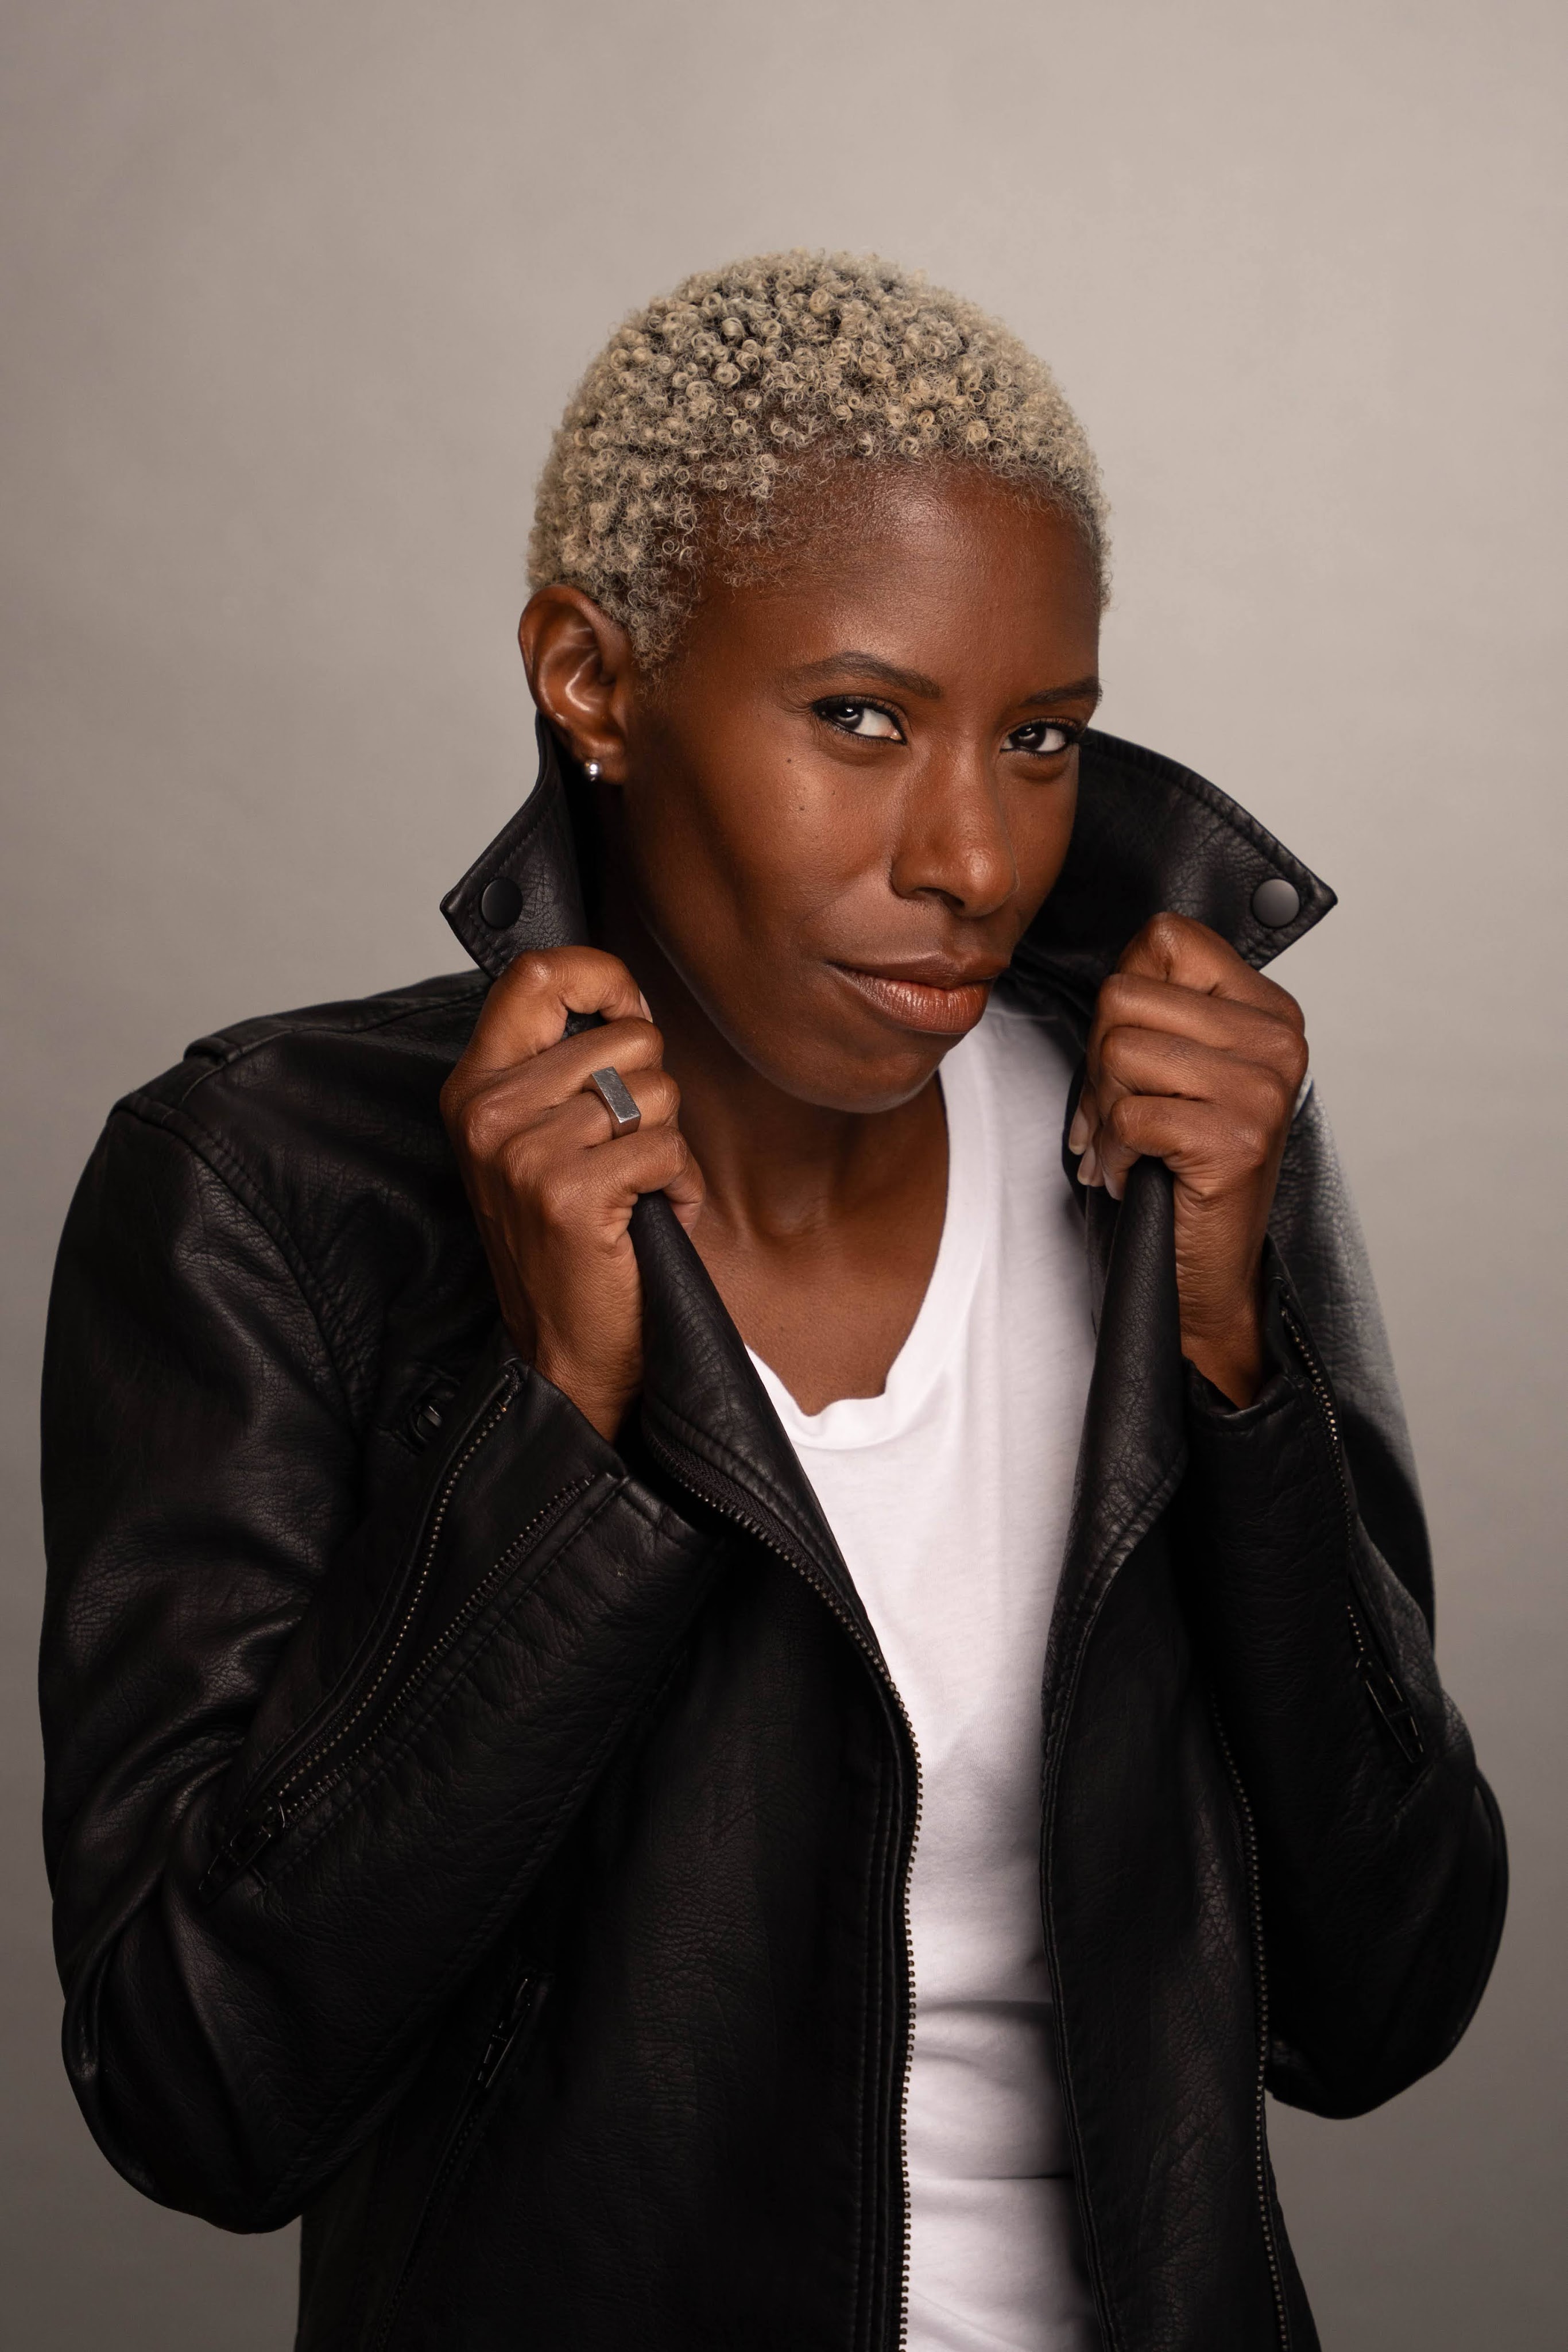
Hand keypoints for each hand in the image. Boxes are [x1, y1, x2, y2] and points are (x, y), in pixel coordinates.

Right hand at [440, 947, 703, 1440]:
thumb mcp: (545, 1138)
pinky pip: (668, 1148)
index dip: (602, 976)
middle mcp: (488, 1112)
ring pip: (657, 1092)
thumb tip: (627, 1002)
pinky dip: (679, 1184)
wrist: (566, 1351)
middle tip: (627, 1148)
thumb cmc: (571, 1241)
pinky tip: (648, 1216)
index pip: (536, 974)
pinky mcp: (567, 1193)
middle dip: (655, 1089)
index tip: (628, 1012)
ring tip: (634, 1187)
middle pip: (623, 1036)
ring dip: (667, 1143)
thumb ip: (567, 1067)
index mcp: (476, 1087)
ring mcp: (522, 1153)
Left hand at [1070, 914, 1308, 1405]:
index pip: (1166, 938)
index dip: (1122, 994)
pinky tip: (1129, 1173)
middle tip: (1111, 1111)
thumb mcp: (1180, 1074)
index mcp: (1268, 1011)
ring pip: (1120, 1051)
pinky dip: (1110, 1152)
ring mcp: (1262, 1090)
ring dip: (1100, 1110)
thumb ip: (1161, 1012)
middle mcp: (1277, 1041)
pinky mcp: (1236, 1140)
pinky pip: (1129, 1115)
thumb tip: (1116, 971)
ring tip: (1123, 1144)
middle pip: (1126, 994)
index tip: (1126, 1052)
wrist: (1208, 1273)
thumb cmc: (1183, 1171)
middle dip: (1096, 1058)